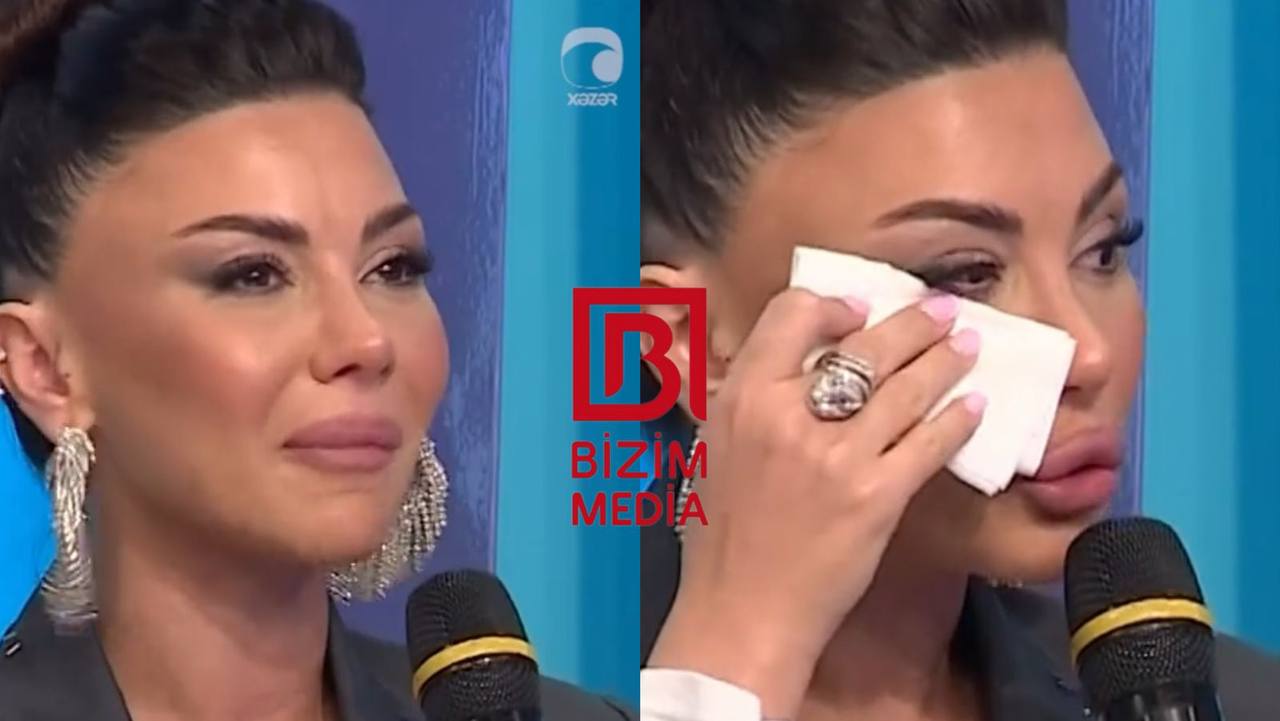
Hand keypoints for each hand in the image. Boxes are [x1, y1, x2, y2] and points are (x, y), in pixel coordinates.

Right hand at [647, 289, 983, 718]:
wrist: (742, 610)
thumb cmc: (719, 537)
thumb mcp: (712, 450)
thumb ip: (748, 402)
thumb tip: (786, 367)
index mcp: (743, 399)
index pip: (793, 315)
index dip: (834, 303)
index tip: (860, 309)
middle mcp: (789, 416)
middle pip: (864, 345)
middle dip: (913, 322)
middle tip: (942, 310)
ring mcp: (837, 455)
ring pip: (906, 387)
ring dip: (946, 359)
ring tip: (969, 345)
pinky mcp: (876, 495)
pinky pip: (928, 443)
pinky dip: (957, 419)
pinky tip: (975, 406)